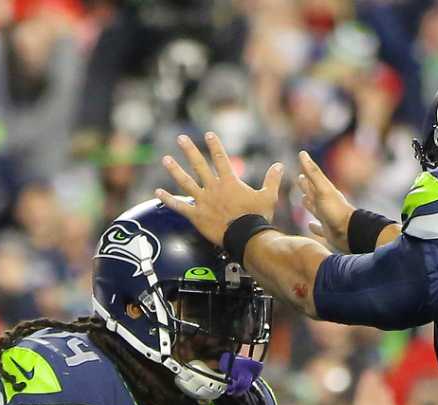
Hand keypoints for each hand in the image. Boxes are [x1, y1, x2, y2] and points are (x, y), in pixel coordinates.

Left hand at [155, 133, 283, 247]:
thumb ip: (272, 180)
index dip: (215, 145)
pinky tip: (157, 192)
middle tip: (180, 138)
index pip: (221, 158)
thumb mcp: (268, 197)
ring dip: (175, 170)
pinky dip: (168, 199)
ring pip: (186, 181)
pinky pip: (179, 206)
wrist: (246, 238)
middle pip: (199, 165)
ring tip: (165, 159)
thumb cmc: (258, 218)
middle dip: (189, 150)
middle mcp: (213, 188)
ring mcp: (203, 201)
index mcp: (229, 182)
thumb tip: (280, 165)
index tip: (208, 134)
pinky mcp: (196, 215)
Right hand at [295, 150, 356, 249]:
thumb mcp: (322, 189)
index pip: (312, 179)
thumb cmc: (335, 210)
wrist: (349, 232)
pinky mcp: (328, 231)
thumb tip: (302, 153)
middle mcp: (325, 204)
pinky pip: (319, 228)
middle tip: (300, 179)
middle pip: (313, 193)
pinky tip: (310, 225)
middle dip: (306, 186)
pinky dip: (314, 227)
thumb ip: (313, 173)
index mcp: (324, 193)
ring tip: (303, 199)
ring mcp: (327, 217)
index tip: (301, 160)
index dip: (306, 170)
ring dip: (309, 204)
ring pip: (315, 209)